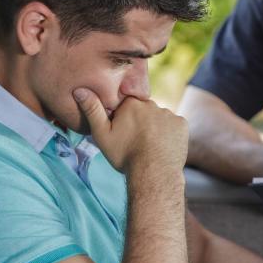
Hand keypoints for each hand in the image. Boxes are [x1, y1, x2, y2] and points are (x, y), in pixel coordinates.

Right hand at [73, 88, 187, 173]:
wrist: (153, 173)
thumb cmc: (125, 155)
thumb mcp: (102, 135)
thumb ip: (92, 110)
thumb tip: (79, 89)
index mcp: (131, 104)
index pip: (126, 105)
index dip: (123, 119)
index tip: (122, 133)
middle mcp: (151, 104)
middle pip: (144, 111)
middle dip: (140, 122)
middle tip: (135, 142)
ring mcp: (168, 114)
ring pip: (159, 119)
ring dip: (155, 128)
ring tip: (150, 147)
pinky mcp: (182, 124)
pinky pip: (174, 126)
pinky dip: (169, 134)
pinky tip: (163, 147)